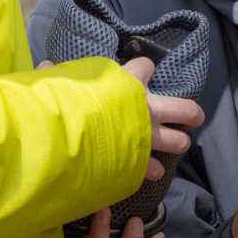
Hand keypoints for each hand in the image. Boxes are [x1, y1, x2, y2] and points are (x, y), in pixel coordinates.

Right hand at [37, 57, 204, 180]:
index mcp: (129, 82)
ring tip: (177, 143)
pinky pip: (155, 168)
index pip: (146, 66)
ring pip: (178, 141)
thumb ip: (55, 74)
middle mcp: (145, 108)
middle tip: (192, 116)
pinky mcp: (139, 161)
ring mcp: (146, 136)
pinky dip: (152, 171)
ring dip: (178, 142)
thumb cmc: (64, 102)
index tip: (137, 71)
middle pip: (183, 108)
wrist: (68, 135)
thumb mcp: (59, 81)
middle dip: (191, 113)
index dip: (141, 69)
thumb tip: (45, 64)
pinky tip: (152, 172)